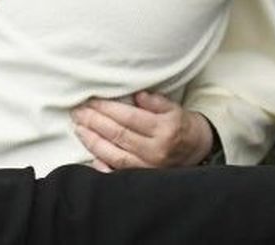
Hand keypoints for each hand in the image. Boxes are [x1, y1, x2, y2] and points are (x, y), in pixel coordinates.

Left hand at [71, 91, 213, 169]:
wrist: (198, 150)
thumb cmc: (181, 125)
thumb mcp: (174, 108)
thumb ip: (155, 101)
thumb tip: (136, 95)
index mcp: (163, 129)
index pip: (128, 117)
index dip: (106, 108)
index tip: (90, 101)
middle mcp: (155, 150)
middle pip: (118, 135)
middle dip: (94, 122)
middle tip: (77, 112)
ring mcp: (149, 167)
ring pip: (115, 155)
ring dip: (93, 142)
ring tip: (78, 129)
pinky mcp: (144, 178)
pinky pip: (119, 174)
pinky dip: (104, 167)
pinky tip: (90, 157)